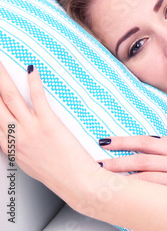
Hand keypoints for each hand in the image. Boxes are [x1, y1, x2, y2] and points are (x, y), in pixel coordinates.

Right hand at [0, 62, 100, 199]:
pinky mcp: (49, 125)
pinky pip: (38, 99)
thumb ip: (17, 146)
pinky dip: (34, 83)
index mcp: (9, 146)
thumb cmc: (57, 174)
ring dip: (3, 78)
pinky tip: (30, 71)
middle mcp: (15, 137)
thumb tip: (13, 135)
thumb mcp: (28, 163)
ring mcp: (31, 130)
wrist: (77, 183)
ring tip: (0, 64)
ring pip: (11, 99)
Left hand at [98, 135, 166, 195]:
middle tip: (98, 163)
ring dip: (123, 178)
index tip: (105, 142)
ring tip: (106, 180)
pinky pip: (155, 191)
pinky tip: (126, 192)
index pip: (146, 141)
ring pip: (145, 176)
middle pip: (142, 158)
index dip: (124, 141)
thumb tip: (148, 141)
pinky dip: (139, 191)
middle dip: (116, 160)